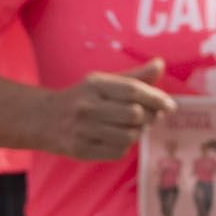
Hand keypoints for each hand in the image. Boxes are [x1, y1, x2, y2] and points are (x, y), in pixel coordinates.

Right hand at [52, 71, 175, 161]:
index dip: (156, 98)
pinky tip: (120, 138)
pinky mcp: (81, 149)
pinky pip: (118, 151)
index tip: (170, 106)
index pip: (133, 90)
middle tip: (154, 117)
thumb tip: (160, 65)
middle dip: (150, 117)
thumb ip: (134, 76)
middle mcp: (87, 107)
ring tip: (136, 127)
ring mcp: (83, 130)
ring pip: (129, 135)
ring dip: (138, 132)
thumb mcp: (104, 82)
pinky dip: (125, 145)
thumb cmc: (83, 98)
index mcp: (94, 85)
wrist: (46, 119)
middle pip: (134, 114)